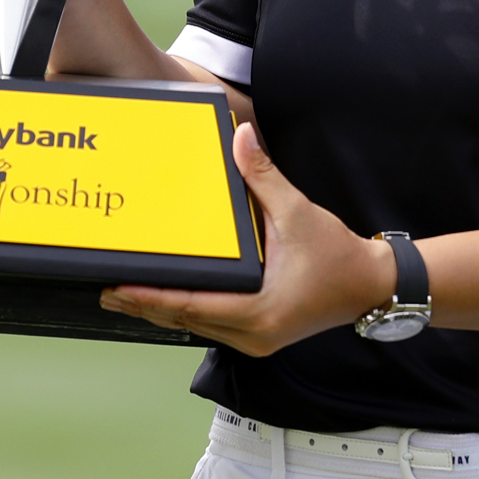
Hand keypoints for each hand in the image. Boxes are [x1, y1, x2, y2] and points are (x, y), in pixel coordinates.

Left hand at [100, 123, 395, 355]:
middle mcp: (252, 335)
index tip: (121, 287)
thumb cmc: (338, 255)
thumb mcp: (298, 212)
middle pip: (186, 321)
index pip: (191, 306)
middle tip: (108, 289)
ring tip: (128, 295)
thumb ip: (264, 177)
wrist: (369, 285)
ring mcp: (255, 341)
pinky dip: (187, 312)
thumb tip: (241, 138)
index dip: (151, 297)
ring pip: (196, 327)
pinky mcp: (258, 337)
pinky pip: (212, 325)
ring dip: (163, 312)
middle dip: (145, 306)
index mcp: (259, 310)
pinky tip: (168, 299)